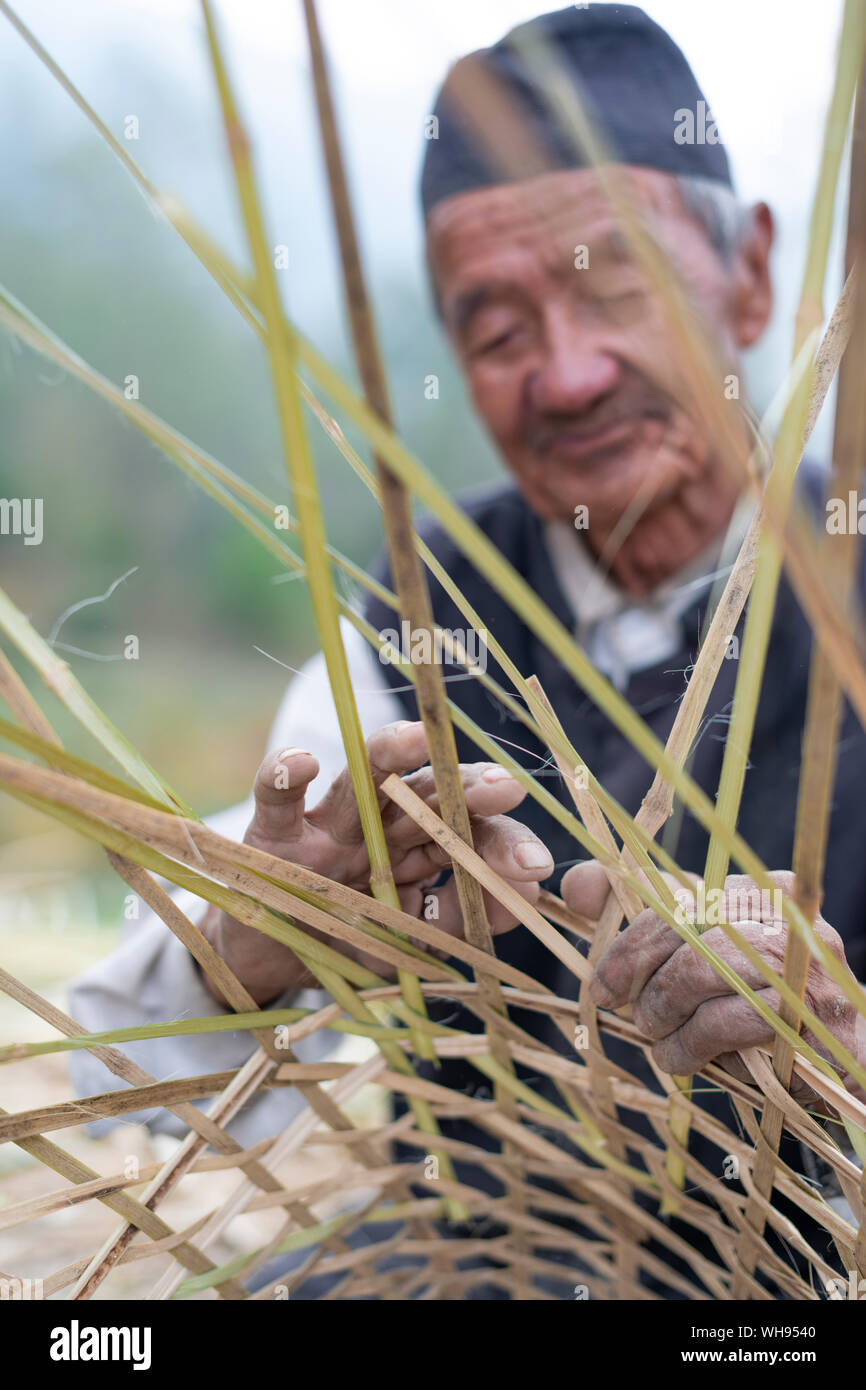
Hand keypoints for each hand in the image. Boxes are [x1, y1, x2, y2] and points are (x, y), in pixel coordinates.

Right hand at [201, 720, 553, 1003]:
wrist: (268, 961)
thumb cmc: (346, 940)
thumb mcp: (408, 940)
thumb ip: (462, 919)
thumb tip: (530, 897)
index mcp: (415, 848)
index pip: (465, 832)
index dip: (501, 842)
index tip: (537, 865)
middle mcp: (376, 826)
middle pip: (423, 796)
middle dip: (464, 790)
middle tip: (504, 787)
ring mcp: (323, 827)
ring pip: (357, 780)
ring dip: (386, 755)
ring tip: (417, 738)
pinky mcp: (271, 835)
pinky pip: (276, 798)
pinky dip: (282, 775)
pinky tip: (303, 762)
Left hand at [562, 862, 861, 1102]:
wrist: (844, 1065)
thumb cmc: (764, 1006)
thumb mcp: (706, 957)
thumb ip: (647, 919)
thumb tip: (576, 883)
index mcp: (762, 888)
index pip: (676, 893)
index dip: (627, 935)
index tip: (602, 982)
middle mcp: (787, 914)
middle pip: (682, 929)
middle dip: (638, 975)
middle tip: (623, 1009)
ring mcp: (802, 962)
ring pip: (696, 973)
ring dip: (661, 1015)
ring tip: (657, 1039)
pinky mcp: (807, 1014)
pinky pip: (723, 1022)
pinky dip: (688, 1046)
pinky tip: (680, 1060)